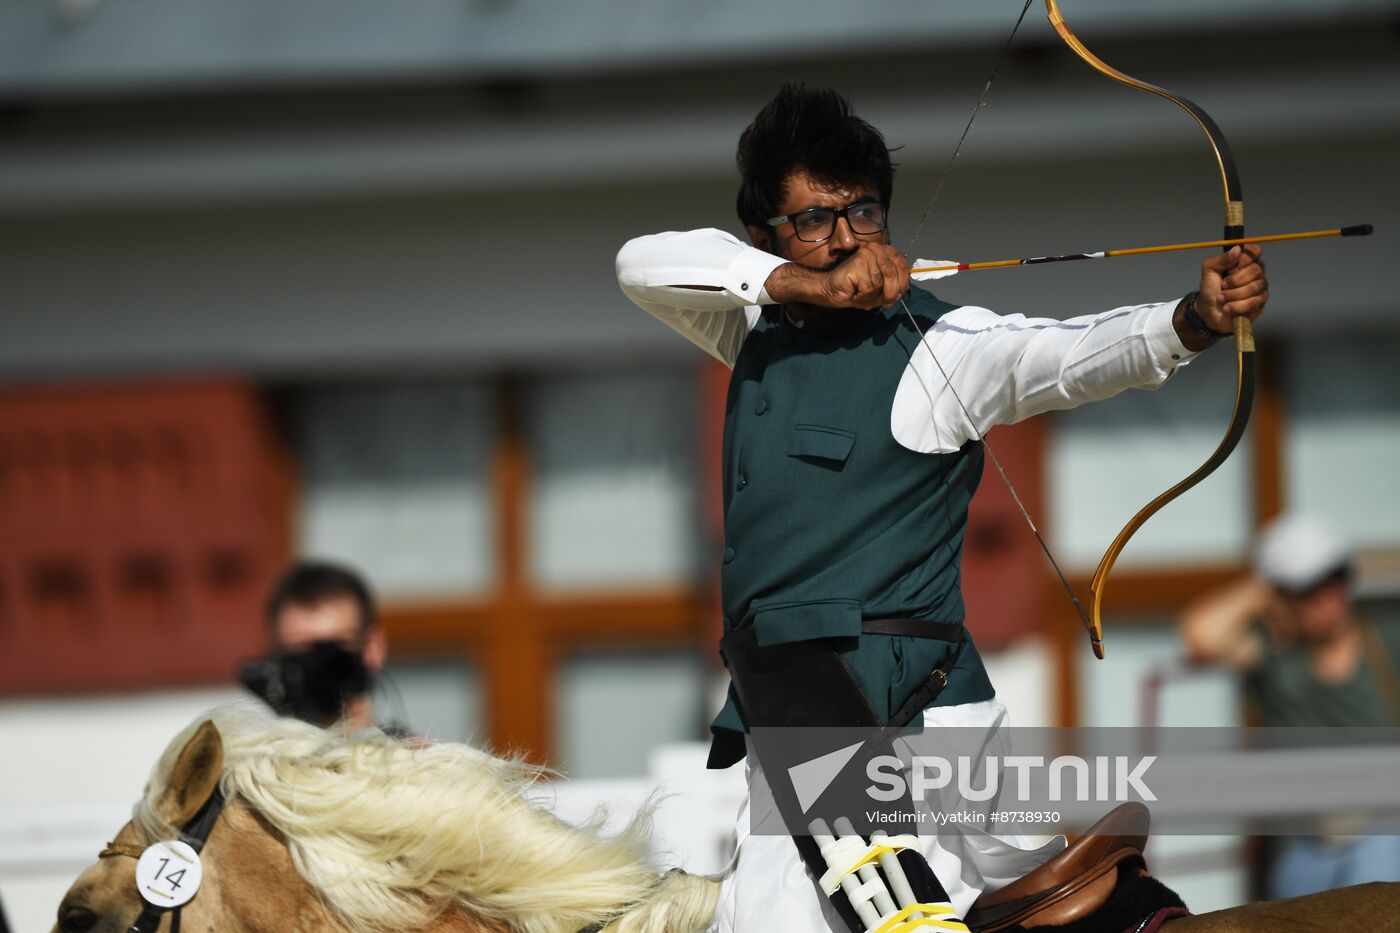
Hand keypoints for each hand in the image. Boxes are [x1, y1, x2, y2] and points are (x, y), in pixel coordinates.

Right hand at [766, 241, 909, 310]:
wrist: (828, 289)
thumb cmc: (852, 288)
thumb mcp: (877, 288)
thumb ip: (891, 286)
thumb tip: (901, 292)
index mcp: (883, 252)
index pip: (902, 265)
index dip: (903, 283)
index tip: (897, 295)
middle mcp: (876, 249)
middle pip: (894, 273)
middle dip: (891, 292)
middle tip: (885, 302)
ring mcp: (866, 254)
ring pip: (881, 282)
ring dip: (872, 296)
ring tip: (860, 295)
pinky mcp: (858, 262)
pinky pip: (870, 286)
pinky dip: (863, 297)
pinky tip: (854, 293)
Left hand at [1197, 244, 1267, 333]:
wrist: (1208, 311)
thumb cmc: (1210, 289)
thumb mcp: (1209, 270)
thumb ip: (1221, 258)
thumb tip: (1236, 249)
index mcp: (1245, 261)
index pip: (1255, 250)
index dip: (1245, 257)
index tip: (1231, 267)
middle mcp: (1256, 273)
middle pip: (1256, 269)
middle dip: (1235, 280)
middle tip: (1223, 285)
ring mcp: (1260, 288)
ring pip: (1255, 287)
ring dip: (1233, 294)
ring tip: (1222, 299)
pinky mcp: (1260, 304)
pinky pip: (1253, 302)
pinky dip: (1236, 306)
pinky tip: (1228, 308)